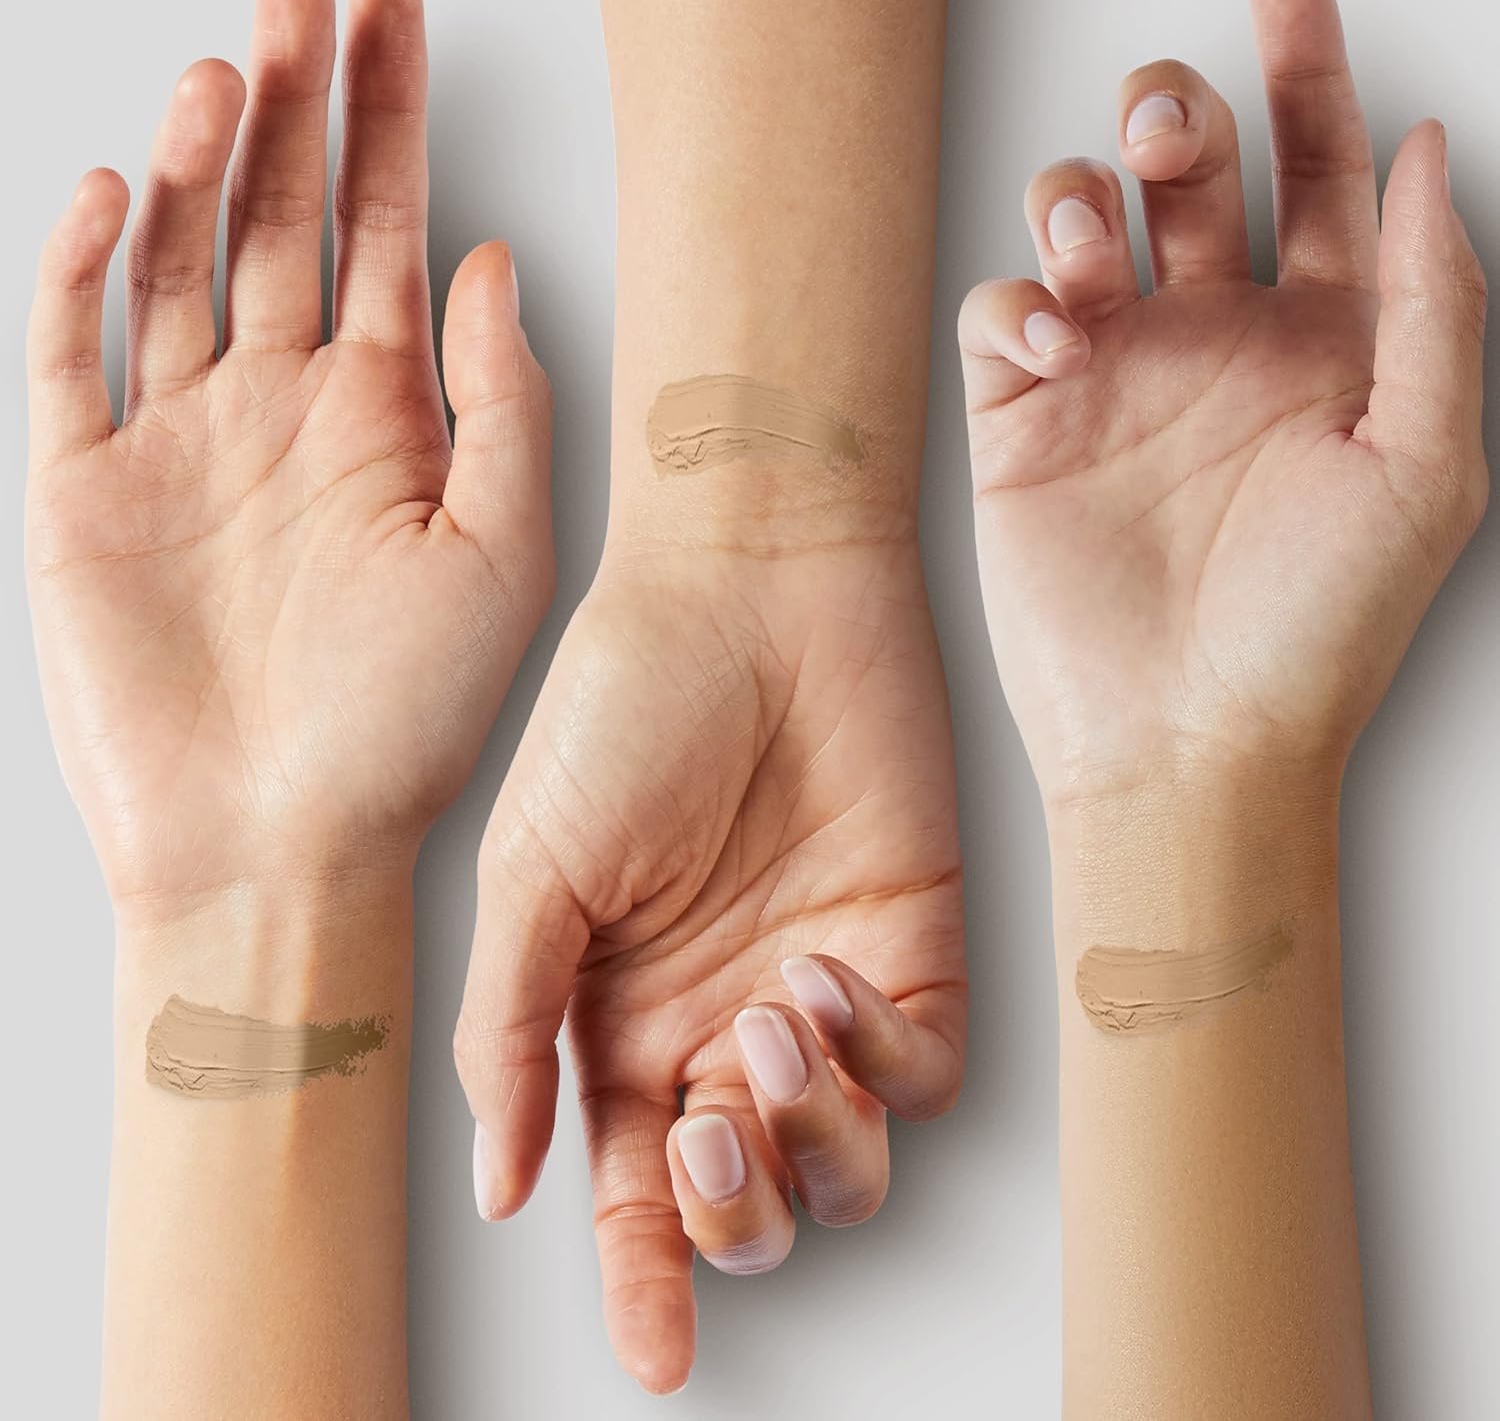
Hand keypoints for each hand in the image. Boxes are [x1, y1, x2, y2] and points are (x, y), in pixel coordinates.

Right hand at [25, 0, 551, 908]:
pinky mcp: (83, 490)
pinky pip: (69, 354)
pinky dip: (81, 270)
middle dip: (292, 100)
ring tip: (227, 74)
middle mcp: (279, 412)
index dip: (387, 115)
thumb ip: (501, 407)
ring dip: (195, 162)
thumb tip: (495, 263)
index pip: (382, 230)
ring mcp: (178, 443)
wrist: (280, 846)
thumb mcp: (500, 558)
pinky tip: (112, 194)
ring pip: (176, 261)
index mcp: (380, 420)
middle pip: (278, 216)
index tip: (392, 6)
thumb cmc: (402, 727)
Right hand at [455, 529, 964, 1392]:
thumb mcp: (532, 871)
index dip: (642, 1277)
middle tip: (701, 1139)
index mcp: (621, 1013)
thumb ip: (513, 1032)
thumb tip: (505, 1186)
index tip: (655, 1356)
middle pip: (746, 1198)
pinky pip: (923, 1075)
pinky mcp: (915, 945)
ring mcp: (821, 989)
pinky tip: (823, 978)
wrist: (753, 588)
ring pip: (847, 1162)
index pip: (630, 1185)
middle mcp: (721, 1017)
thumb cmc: (626, 704)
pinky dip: (880, 1062)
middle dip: (729, 1212)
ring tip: (767, 1020)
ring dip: (807, 1134)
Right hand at [958, 0, 1485, 809]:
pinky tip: (1057, 351)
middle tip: (1175, 138)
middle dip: (1175, 113)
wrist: (1185, 744)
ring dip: (1082, 196)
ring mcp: (1113, 381)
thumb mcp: (1425, 459)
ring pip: (1077, 219)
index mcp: (1321, 341)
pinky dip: (1019, 304)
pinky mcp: (1022, 425)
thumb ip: (1430, 298)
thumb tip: (1425, 151)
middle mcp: (1212, 344)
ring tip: (1097, 252)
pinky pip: (1001, 315)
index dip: (1303, 61)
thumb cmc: (1313, 631)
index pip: (1313, 167)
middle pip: (1184, 171)